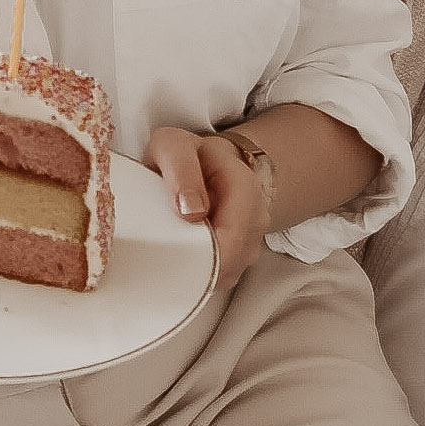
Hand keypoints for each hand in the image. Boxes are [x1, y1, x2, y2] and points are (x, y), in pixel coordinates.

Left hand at [143, 127, 272, 290]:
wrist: (207, 165)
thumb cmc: (187, 158)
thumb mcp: (172, 146)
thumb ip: (180, 168)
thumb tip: (191, 211)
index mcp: (243, 184)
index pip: (234, 231)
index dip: (205, 246)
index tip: (176, 239)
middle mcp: (257, 217)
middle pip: (231, 260)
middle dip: (196, 260)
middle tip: (167, 240)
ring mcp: (252, 242)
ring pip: (226, 274)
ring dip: (197, 266)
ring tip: (177, 238)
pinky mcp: (240, 259)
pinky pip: (220, 278)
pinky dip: (200, 271)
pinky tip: (186, 250)